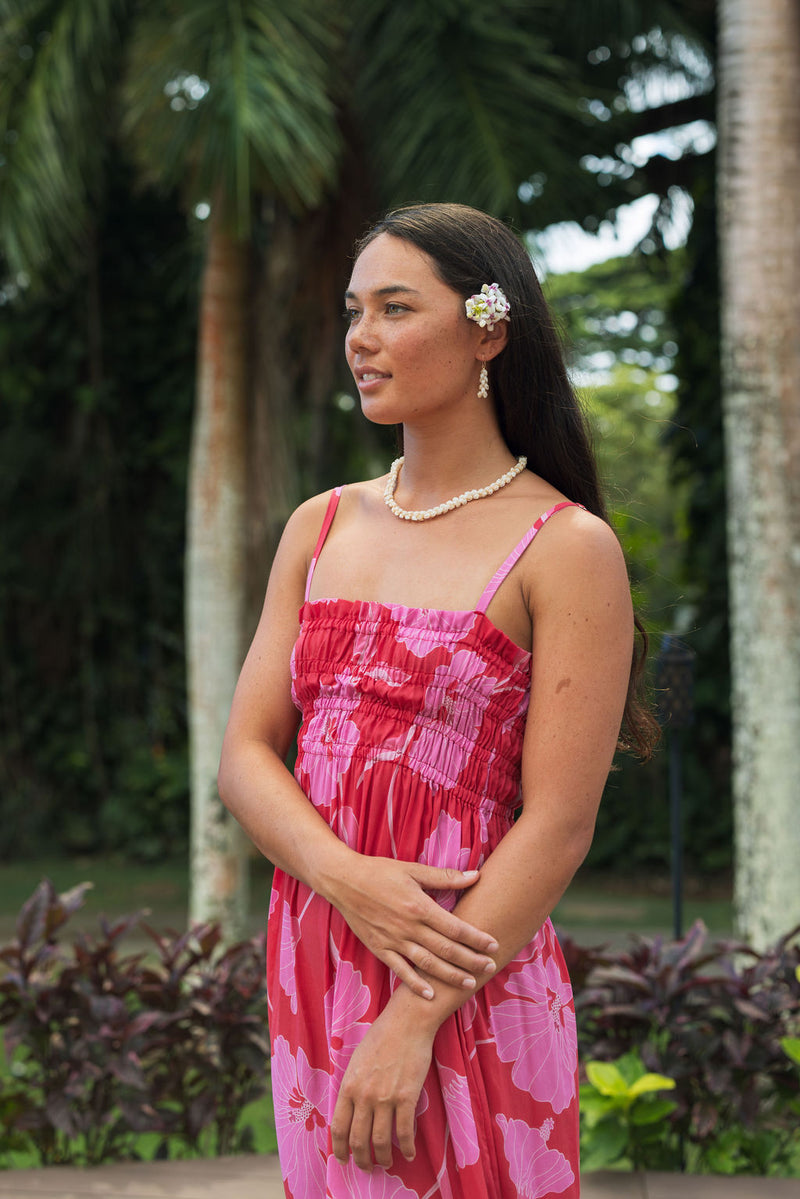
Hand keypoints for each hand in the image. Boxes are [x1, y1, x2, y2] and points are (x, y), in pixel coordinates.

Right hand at [326, 854, 497, 997]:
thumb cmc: (379, 871)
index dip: (476, 938)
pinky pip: (400, 970)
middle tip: (490, 968)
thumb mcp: (413, 869)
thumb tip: (475, 876)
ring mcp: (393, 940)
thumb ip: (445, 877)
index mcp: (419, 906)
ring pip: (427, 963)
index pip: (455, 927)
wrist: (343, 881)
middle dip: (471, 960)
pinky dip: (415, 984)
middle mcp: (408, 927)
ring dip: (450, 975)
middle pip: (446, 949)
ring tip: (469, 983)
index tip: (493, 945)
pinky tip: (430, 994)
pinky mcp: (379, 948)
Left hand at [331, 1000, 433, 1170]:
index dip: (339, 1149)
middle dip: (361, 1159)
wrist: (407, 1022)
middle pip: (358, 1140)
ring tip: (387, 1163)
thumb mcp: (356, 1061)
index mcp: (348, 1086)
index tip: (343, 1159)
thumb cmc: (381, 1037)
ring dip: (383, 1158)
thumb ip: (352, 1086)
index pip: (338, 1127)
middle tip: (366, 1167)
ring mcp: (385, 1098)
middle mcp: (363, 1096)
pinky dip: (406, 1147)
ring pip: (381, 1141)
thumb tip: (350, 1109)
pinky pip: (405, 1131)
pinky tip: (408, 1153)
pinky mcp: (407, 1097)